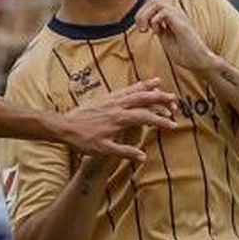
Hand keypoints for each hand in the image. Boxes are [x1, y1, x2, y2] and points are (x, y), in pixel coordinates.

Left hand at [57, 77, 176, 160]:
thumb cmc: (83, 140)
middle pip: (143, 99)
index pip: (145, 117)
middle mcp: (117, 106)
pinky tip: (138, 85)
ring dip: (147, 87)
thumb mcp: (104, 150)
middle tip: (174, 100)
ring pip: (133, 91)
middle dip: (160, 98)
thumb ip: (124, 152)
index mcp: (119, 119)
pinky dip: (133, 86)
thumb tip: (143, 156)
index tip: (173, 125)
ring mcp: (110, 100)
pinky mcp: (104, 98)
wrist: (64, 127)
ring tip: (160, 83)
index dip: (161, 121)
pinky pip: (122, 90)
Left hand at [134, 0, 216, 73]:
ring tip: (145, 30)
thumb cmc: (184, 52)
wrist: (198, 61)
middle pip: (151, 1)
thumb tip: (147, 22)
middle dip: (141, 14)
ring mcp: (179, 16)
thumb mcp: (165, 38)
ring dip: (145, 16)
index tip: (142, 30)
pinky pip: (164, 12)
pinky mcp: (182, 23)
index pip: (151, 4)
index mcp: (171, 16)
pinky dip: (155, 21)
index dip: (142, 14)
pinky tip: (156, 32)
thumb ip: (158, 28)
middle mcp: (175, 13)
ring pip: (156, 3)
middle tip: (142, 30)